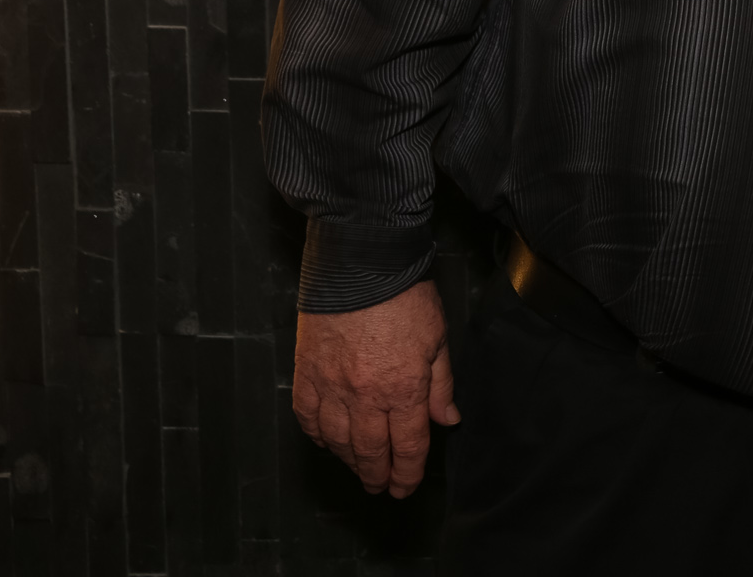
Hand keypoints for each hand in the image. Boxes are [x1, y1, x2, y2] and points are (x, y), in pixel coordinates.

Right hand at [292, 278, 460, 496]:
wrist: (359, 264)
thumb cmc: (404, 296)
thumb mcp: (438, 339)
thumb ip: (441, 385)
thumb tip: (447, 420)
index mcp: (403, 388)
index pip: (408, 445)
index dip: (408, 473)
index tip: (405, 487)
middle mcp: (365, 396)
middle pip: (370, 452)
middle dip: (378, 476)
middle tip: (381, 488)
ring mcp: (331, 387)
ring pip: (338, 441)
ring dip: (349, 462)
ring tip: (359, 469)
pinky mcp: (306, 374)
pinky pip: (308, 419)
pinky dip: (318, 436)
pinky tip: (327, 442)